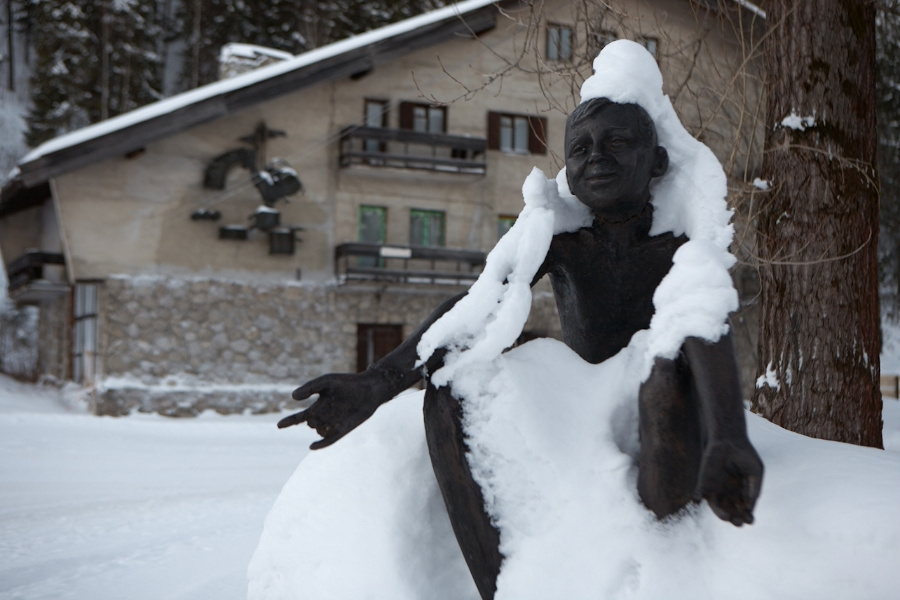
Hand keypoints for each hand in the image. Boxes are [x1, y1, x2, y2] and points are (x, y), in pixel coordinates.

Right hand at [277, 371, 391, 449]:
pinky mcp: (344, 430)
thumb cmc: (347, 383)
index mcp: (318, 406)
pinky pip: (330, 440)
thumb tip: (293, 397)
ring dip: (321, 426)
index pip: (300, 417)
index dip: (289, 422)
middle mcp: (325, 417)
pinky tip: (312, 446)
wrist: (370, 388)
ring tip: (333, 414)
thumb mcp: (326, 382)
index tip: (278, 426)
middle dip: (313, 418)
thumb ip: (309, 387)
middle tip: (324, 408)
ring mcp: (335, 424)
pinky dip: (321, 444)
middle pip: (311, 423)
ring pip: (320, 431)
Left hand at [693, 439, 762, 525]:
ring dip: (721, 515)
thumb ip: (754, 488)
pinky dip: (698, 497)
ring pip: (717, 508)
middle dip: (735, 519)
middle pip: (732, 512)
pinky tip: (700, 499)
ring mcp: (716, 490)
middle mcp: (729, 495)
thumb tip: (750, 506)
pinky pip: (700, 493)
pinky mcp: (704, 482)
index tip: (750, 520)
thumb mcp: (755, 472)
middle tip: (738, 522)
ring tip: (727, 518)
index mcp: (743, 494)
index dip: (747, 516)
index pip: (745, 510)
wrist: (730, 441)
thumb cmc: (745, 455)